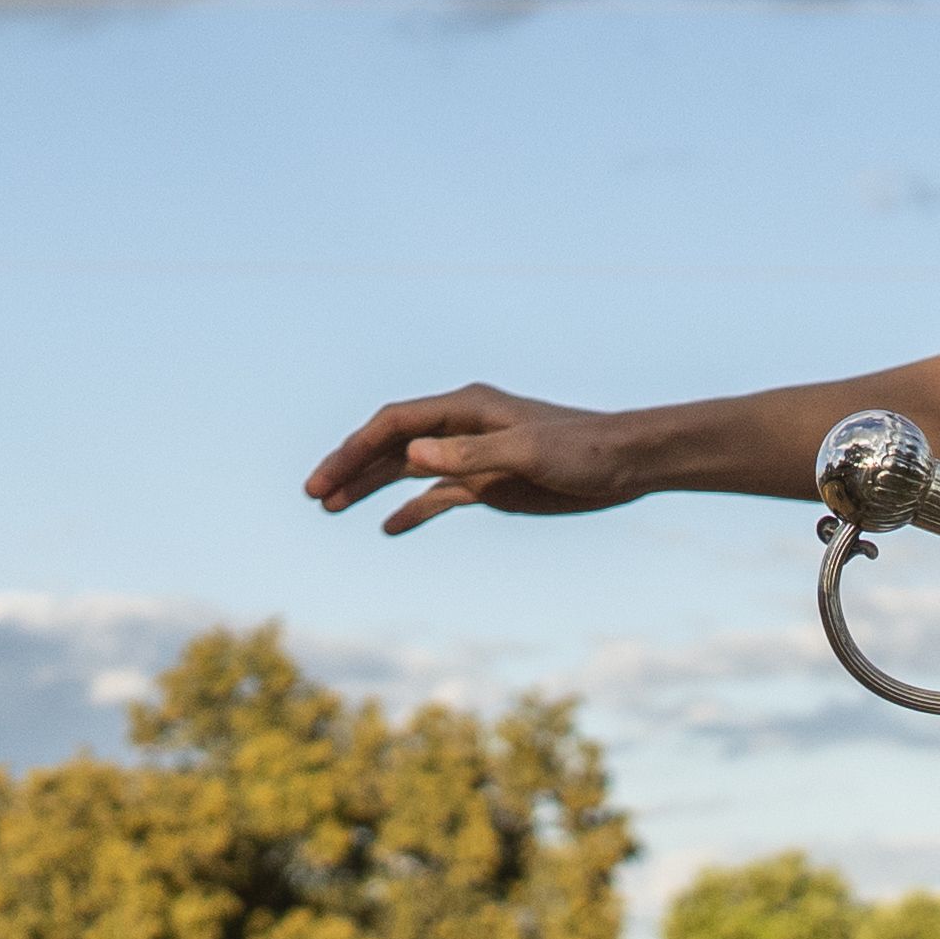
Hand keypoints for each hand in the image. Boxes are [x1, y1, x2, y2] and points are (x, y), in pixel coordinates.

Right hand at [310, 382, 652, 531]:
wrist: (626, 464)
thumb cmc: (584, 450)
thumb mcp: (528, 452)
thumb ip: (470, 454)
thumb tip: (412, 456)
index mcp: (465, 410)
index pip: (394, 424)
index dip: (355, 449)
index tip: (326, 479)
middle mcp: (461, 429)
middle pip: (391, 445)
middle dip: (350, 467)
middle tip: (313, 494)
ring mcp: (472, 457)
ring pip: (407, 470)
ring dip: (370, 487)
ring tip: (330, 508)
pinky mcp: (489, 484)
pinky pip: (438, 496)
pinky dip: (411, 510)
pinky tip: (389, 528)